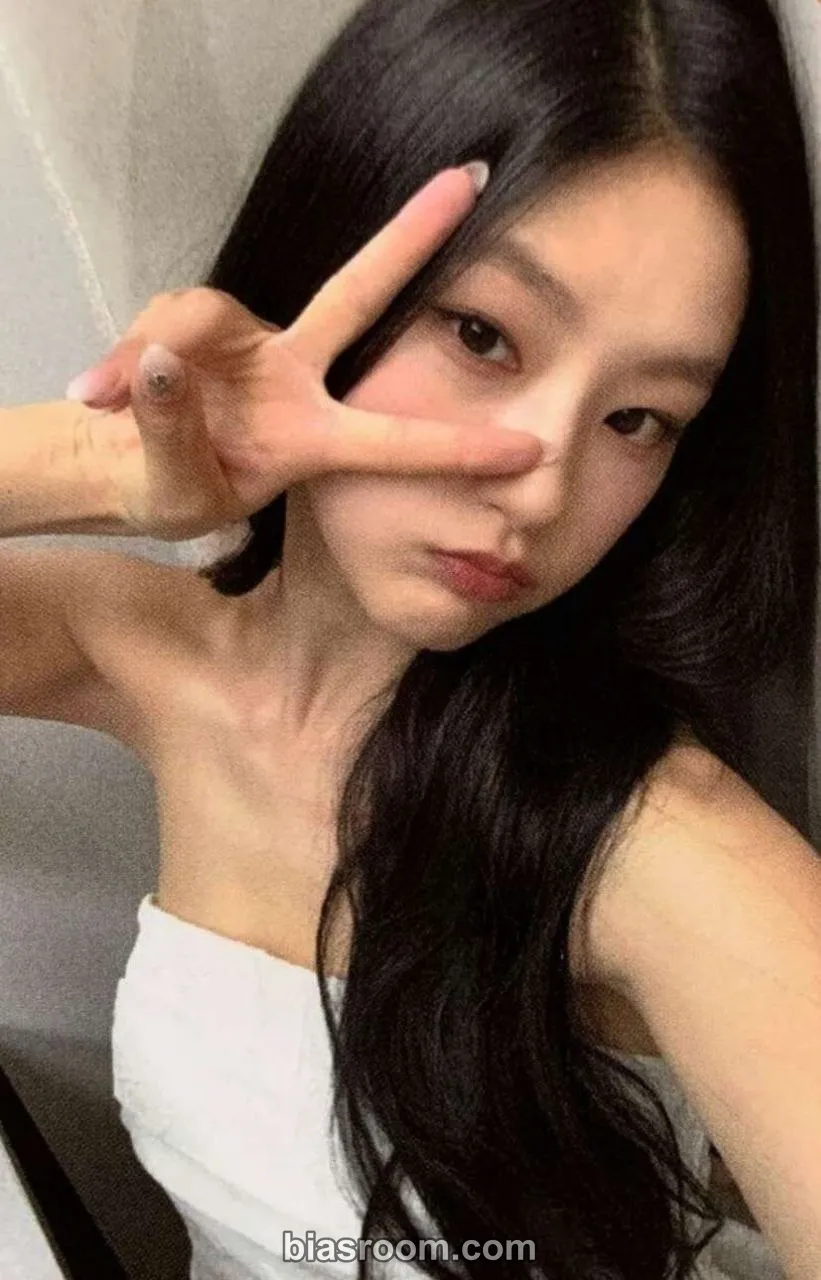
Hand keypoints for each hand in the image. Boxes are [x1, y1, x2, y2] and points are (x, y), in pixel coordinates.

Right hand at [72, 166, 543, 540]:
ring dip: (155, 351)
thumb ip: (171, 431)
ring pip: (204, 314)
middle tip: (469, 181)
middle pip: (355, 292)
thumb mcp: (177, 487)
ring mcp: (244, 343)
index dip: (457, 447)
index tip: (529, 450)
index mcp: (311, 438)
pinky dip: (124, 358)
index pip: (392, 441)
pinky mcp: (193, 324)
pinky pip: (162, 322)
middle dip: (409, 237)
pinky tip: (97, 392)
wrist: (119, 468)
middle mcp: (291, 376)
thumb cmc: (171, 489)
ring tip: (105, 394)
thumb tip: (166, 363)